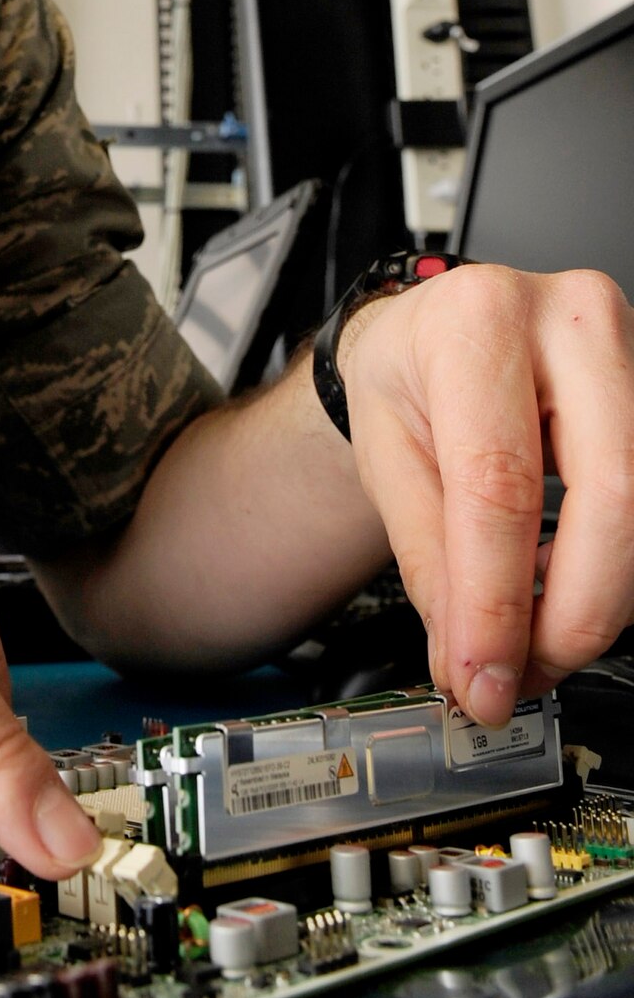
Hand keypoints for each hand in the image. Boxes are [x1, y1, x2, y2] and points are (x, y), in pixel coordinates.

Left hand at [340, 265, 633, 722]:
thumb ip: (430, 561)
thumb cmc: (411, 373)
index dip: (497, 600)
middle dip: (572, 614)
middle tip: (520, 672)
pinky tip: (561, 580)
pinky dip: (610, 565)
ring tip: (529, 634)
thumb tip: (470, 660)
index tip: (483, 677)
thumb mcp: (387, 455)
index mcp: (480, 321)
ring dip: (594, 598)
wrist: (440, 328)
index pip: (500, 482)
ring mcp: (632, 349)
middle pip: (612, 499)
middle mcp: (572, 321)